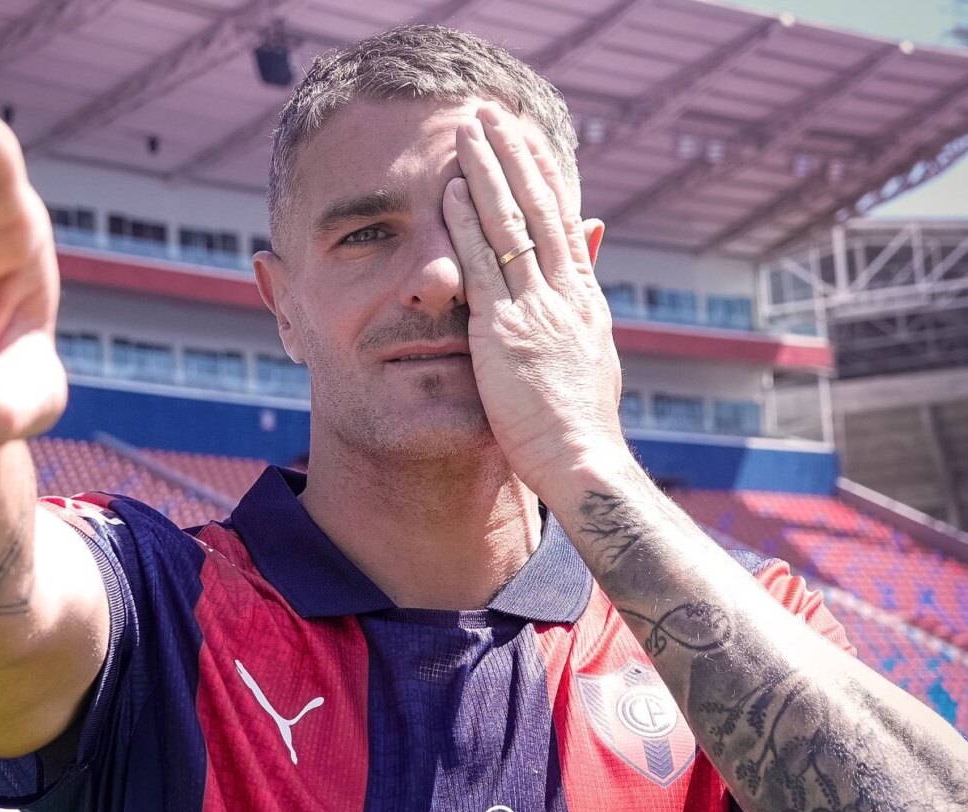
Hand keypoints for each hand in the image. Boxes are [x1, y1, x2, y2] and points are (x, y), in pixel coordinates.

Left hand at [443, 102, 625, 492]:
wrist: (583, 462)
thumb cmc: (581, 426)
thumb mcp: (590, 360)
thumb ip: (582, 310)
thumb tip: (587, 268)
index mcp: (584, 302)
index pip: (562, 224)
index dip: (544, 177)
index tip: (526, 141)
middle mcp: (565, 295)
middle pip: (539, 209)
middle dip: (515, 158)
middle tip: (492, 115)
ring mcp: (536, 310)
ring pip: (512, 226)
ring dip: (489, 173)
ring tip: (467, 131)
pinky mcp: (505, 333)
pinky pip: (484, 268)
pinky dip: (470, 226)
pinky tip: (454, 191)